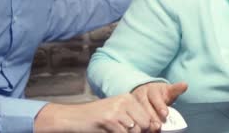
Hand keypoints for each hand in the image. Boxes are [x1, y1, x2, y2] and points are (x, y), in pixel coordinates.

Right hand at [34, 93, 153, 132]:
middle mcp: (125, 101)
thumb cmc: (97, 118)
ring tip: (115, 131)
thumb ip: (134, 119)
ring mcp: (117, 109)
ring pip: (135, 131)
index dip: (147, 129)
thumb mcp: (117, 113)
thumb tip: (154, 128)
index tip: (144, 132)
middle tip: (124, 131)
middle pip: (145, 124)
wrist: (74, 117)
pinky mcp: (109, 119)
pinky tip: (109, 131)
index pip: (149, 117)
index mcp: (129, 98)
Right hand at [131, 82, 187, 127]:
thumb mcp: (167, 90)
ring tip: (150, 130)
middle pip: (145, 106)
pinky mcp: (129, 109)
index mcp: (151, 89)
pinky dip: (137, 124)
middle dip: (152, 117)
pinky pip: (132, 117)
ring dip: (143, 122)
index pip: (155, 97)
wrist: (145, 94)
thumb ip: (176, 89)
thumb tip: (185, 85)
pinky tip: (142, 130)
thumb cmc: (159, 94)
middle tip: (158, 126)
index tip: (165, 114)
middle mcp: (141, 95)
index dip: (160, 106)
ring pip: (137, 112)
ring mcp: (133, 102)